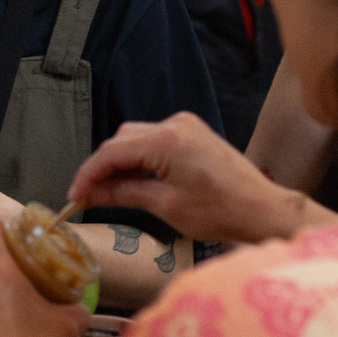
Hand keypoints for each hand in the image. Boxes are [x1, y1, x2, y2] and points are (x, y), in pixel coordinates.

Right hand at [68, 111, 330, 244]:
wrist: (263, 209)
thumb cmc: (220, 212)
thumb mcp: (165, 205)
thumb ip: (123, 194)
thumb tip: (90, 195)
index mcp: (166, 141)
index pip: (111, 152)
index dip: (88, 175)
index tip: (75, 197)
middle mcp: (174, 124)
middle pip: (121, 141)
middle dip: (102, 168)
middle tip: (89, 197)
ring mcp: (186, 125)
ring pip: (136, 138)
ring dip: (120, 162)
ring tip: (110, 192)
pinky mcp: (193, 132)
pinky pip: (154, 139)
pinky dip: (140, 158)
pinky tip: (135, 180)